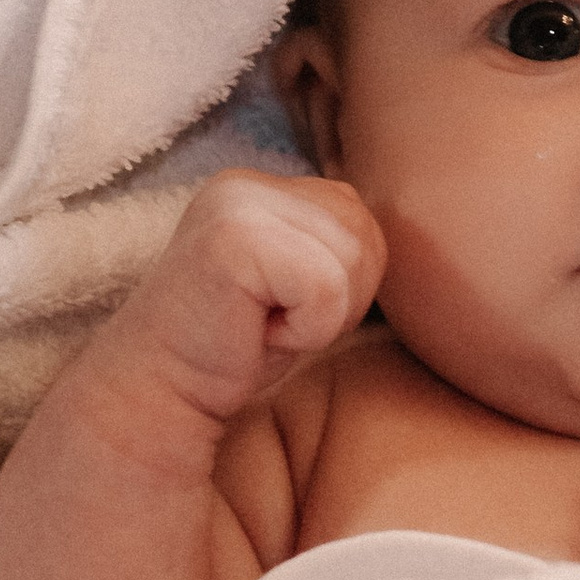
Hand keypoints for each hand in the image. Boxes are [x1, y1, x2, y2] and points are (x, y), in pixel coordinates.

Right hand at [99, 171, 385, 445]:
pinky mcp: (233, 238)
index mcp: (260, 184)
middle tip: (270, 323)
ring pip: (352, 261)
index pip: (361, 218)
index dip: (341, 284)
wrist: (157, 397)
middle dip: (336, 297)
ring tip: (261, 326)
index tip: (278, 311)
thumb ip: (335, 242)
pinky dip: (305, 329)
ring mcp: (237, 203)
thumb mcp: (298, 282)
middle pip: (365, 235)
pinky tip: (255, 335)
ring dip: (320, 316)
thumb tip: (422, 218)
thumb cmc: (234, 350)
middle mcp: (246, 181)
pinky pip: (326, 289)